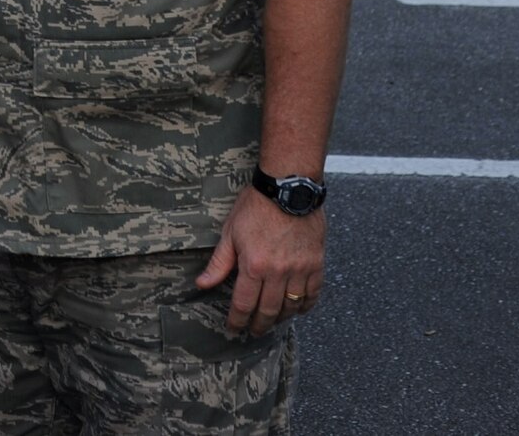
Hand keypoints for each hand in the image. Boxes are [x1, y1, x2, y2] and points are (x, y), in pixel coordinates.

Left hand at [196, 187, 324, 333]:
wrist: (289, 187)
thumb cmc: (256, 206)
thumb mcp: (230, 232)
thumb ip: (219, 262)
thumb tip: (202, 284)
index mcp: (254, 265)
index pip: (243, 304)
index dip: (237, 321)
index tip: (234, 329)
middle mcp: (278, 272)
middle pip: (268, 311)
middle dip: (259, 325)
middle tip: (254, 331)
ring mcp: (300, 270)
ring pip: (291, 306)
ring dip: (281, 318)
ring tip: (273, 320)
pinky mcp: (316, 263)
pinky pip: (313, 293)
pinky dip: (305, 306)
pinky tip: (298, 309)